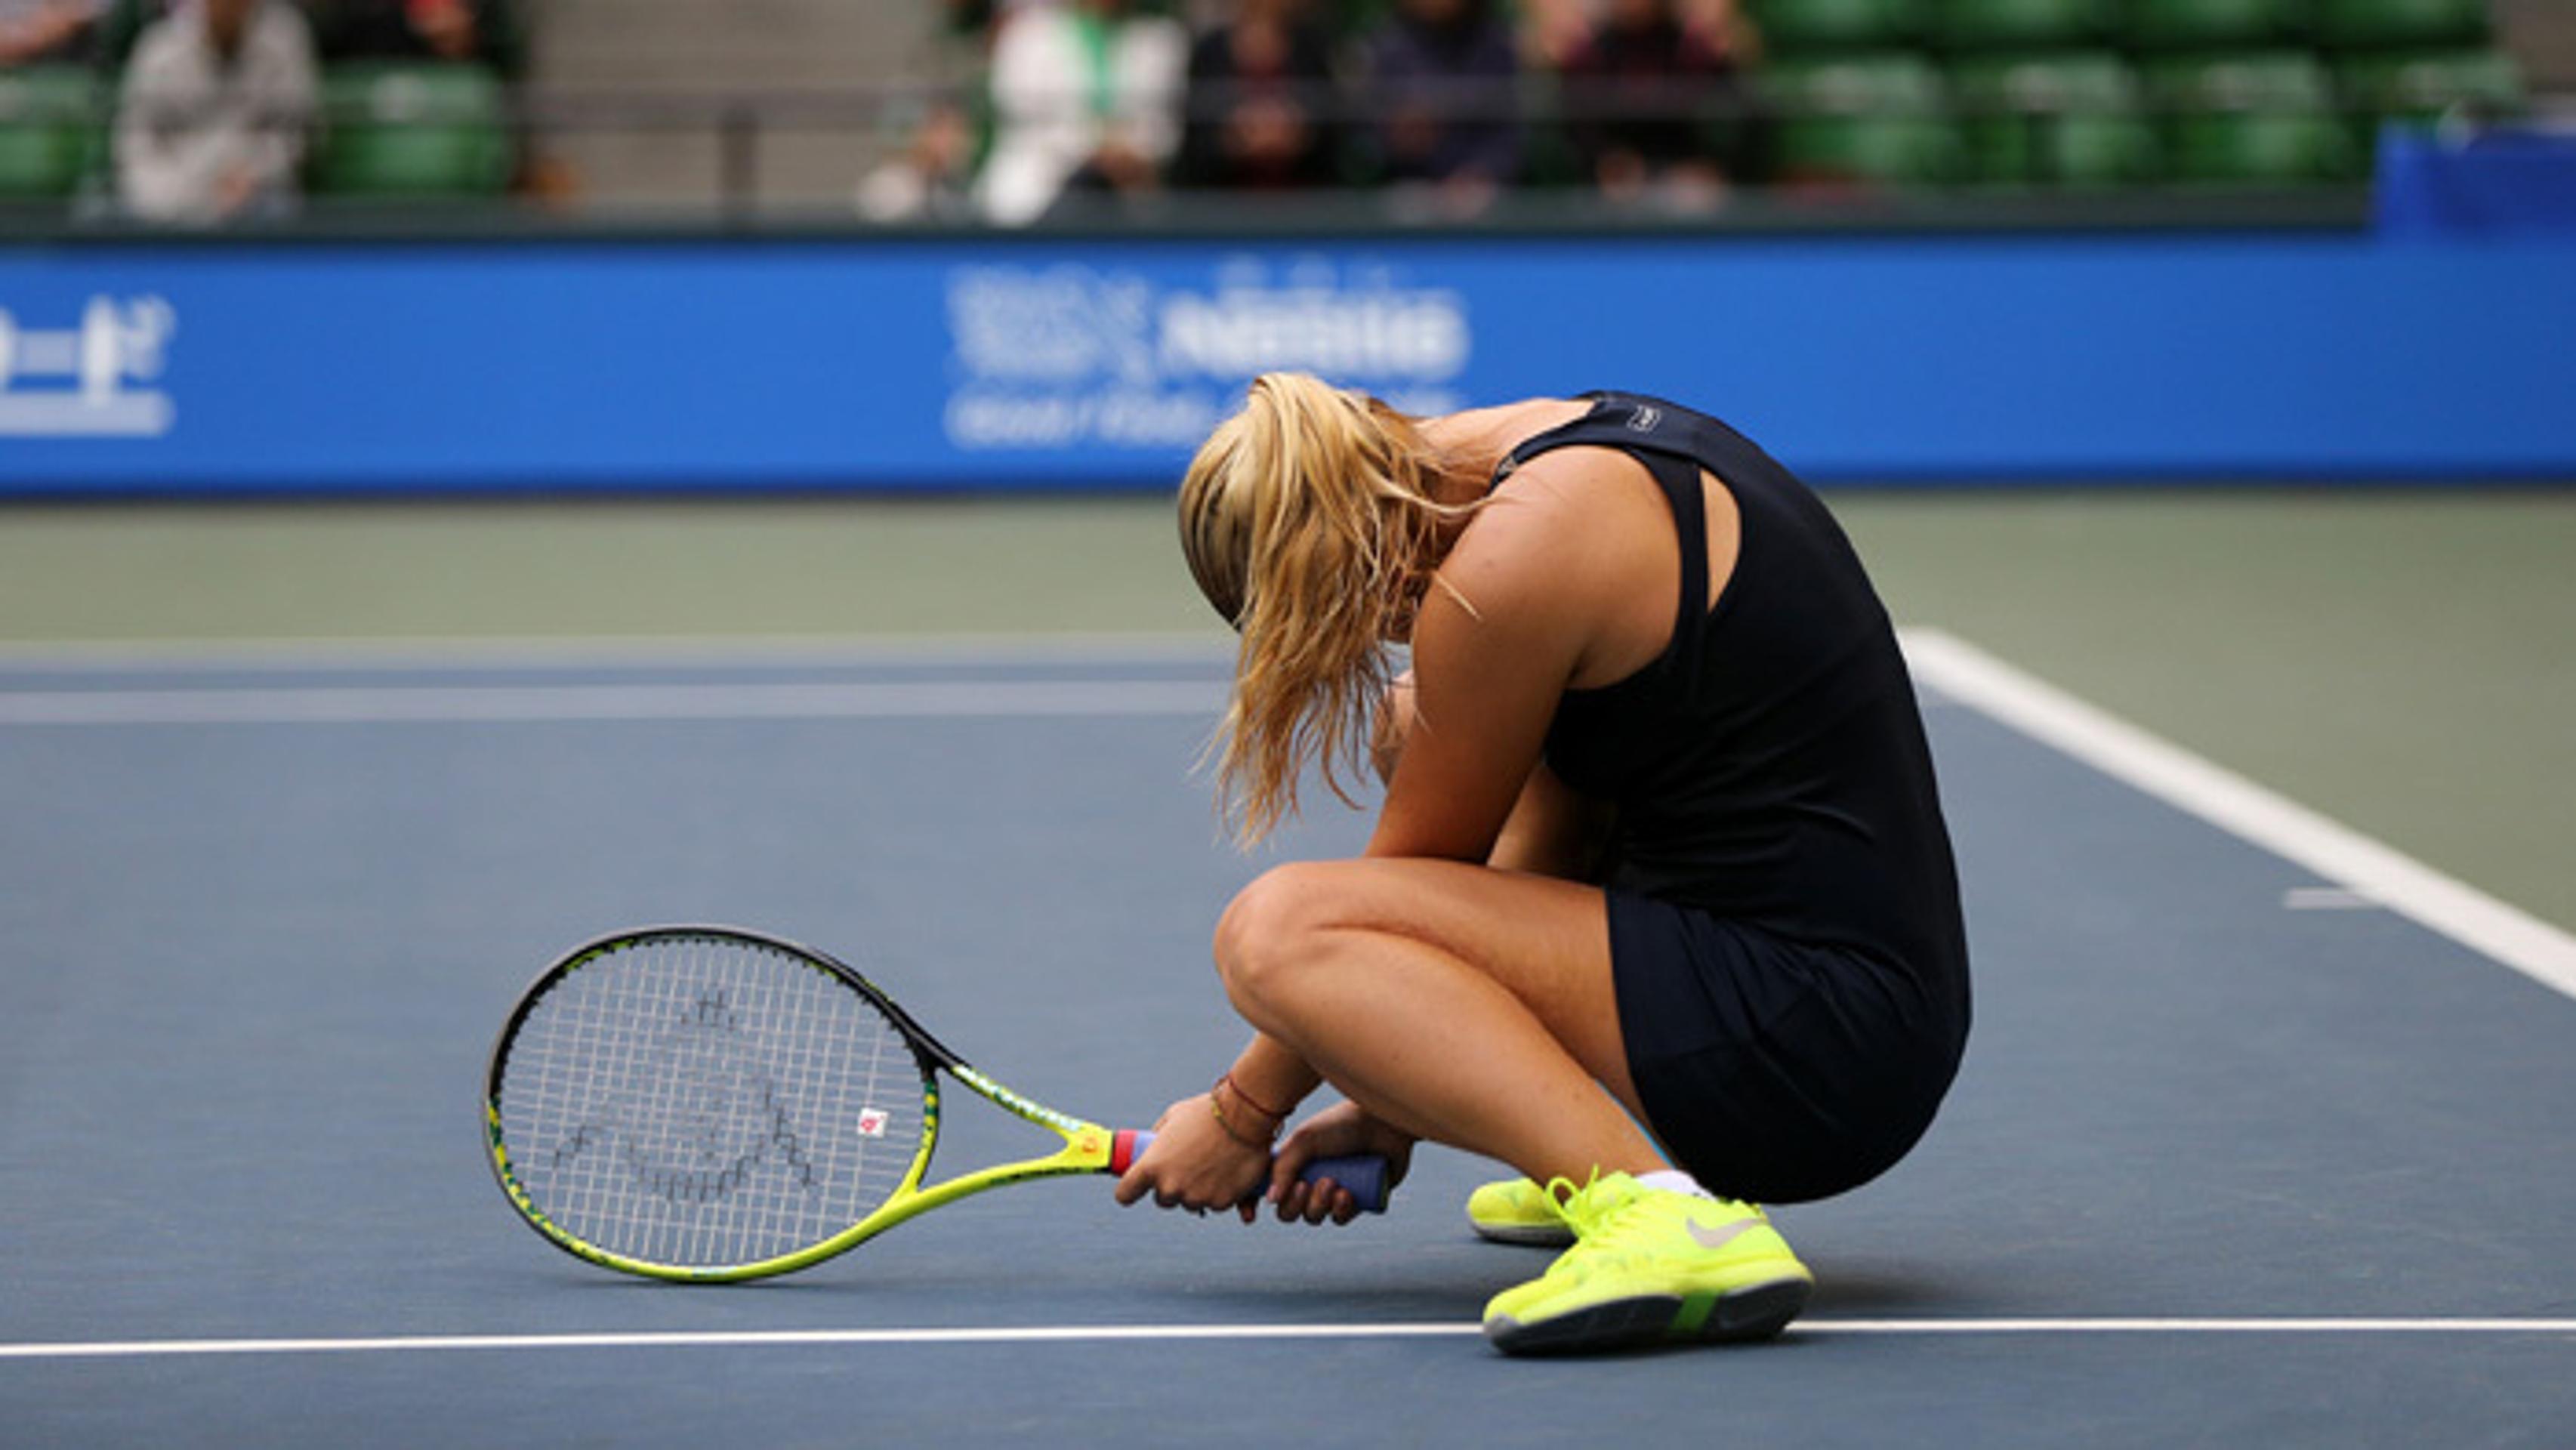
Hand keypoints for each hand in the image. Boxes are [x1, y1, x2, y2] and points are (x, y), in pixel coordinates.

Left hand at [1111, 1092, 1271, 1219]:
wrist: (1244, 1116)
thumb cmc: (1207, 1112)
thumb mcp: (1173, 1117)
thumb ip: (1159, 1138)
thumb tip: (1154, 1146)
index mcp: (1151, 1166)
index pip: (1125, 1194)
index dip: (1130, 1191)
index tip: (1135, 1188)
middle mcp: (1170, 1186)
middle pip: (1162, 1200)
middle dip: (1172, 1187)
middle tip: (1187, 1167)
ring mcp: (1195, 1197)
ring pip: (1190, 1203)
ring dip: (1197, 1190)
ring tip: (1211, 1163)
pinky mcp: (1219, 1203)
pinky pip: (1215, 1203)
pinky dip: (1220, 1192)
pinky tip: (1227, 1171)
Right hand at [1268, 1100, 1412, 1225]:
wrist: (1382, 1123)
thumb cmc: (1341, 1125)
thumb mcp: (1304, 1140)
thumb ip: (1283, 1167)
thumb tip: (1271, 1200)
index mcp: (1293, 1163)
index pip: (1268, 1191)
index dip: (1258, 1203)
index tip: (1256, 1212)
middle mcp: (1311, 1178)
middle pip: (1290, 1211)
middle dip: (1296, 1204)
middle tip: (1308, 1184)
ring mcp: (1334, 1191)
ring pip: (1315, 1217)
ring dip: (1319, 1206)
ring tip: (1334, 1184)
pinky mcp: (1358, 1199)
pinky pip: (1341, 1219)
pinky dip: (1341, 1212)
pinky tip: (1348, 1195)